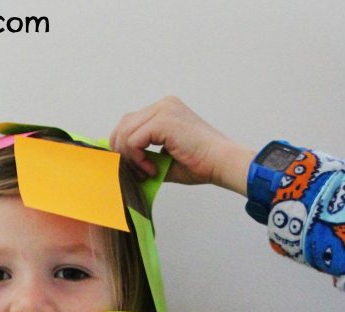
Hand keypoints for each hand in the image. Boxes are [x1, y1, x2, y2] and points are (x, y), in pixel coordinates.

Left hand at [109, 96, 253, 193]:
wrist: (222, 162)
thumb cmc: (201, 163)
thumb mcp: (165, 159)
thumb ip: (145, 156)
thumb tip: (125, 165)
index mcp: (165, 110)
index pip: (130, 123)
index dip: (124, 147)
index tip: (135, 168)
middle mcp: (163, 105)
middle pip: (123, 125)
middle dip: (123, 152)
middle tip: (136, 172)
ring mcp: (163, 109)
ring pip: (125, 133)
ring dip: (131, 158)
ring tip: (147, 172)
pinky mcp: (163, 121)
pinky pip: (133, 141)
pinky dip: (138, 159)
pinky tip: (153, 169)